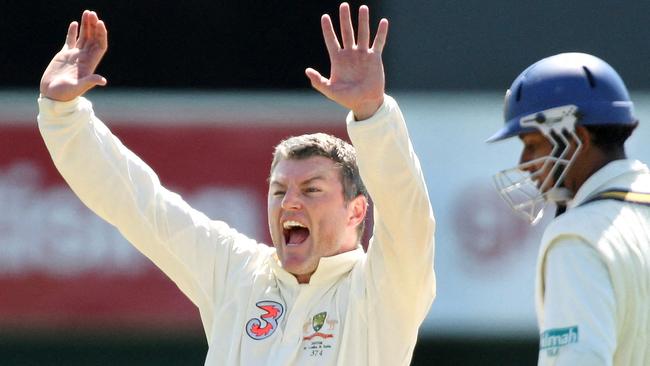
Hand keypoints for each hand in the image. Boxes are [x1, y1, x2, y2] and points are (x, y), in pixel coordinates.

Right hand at [40, 10, 107, 101]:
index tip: (100, 23)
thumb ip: (90, 82)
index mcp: (90, 64)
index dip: (101, 34)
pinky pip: (71, 41)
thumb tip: (103, 80)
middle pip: (93, 39)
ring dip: (86, 26)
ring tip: (87, 13)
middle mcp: (84, 58)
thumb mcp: (78, 88)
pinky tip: (75, 23)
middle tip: (92, 13)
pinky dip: (73, 32)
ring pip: (83, 37)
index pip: (100, 46)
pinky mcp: (64, 55)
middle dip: (93, 26)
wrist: (52, 95)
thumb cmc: (65, 94)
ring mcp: (75, 56)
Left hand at [306, 3, 387, 119]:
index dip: (328, 29)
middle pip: (347, 32)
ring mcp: (363, 55)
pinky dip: (381, 32)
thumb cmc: (347, 98)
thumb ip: (318, 81)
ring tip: (363, 8)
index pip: (331, 40)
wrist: (365, 103)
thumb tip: (307, 71)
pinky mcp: (375, 58)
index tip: (325, 17)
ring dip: (363, 21)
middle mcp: (350, 54)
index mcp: (338, 60)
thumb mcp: (330, 91)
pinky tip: (383, 22)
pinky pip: (378, 42)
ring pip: (362, 33)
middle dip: (345, 19)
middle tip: (344, 5)